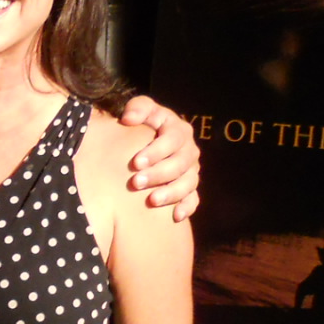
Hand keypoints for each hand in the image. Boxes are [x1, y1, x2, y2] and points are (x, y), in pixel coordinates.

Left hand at [117, 96, 200, 221]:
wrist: (146, 144)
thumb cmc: (142, 125)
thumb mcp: (141, 110)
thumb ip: (138, 108)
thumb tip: (129, 118)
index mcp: (179, 130)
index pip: (173, 139)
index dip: (155, 151)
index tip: (135, 162)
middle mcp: (189, 151)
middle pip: (180, 164)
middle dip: (158, 174)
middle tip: (136, 183)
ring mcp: (191, 171)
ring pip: (187, 183)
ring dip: (171, 193)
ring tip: (151, 201)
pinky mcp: (190, 188)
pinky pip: (194, 199)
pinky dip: (187, 207)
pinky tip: (175, 216)